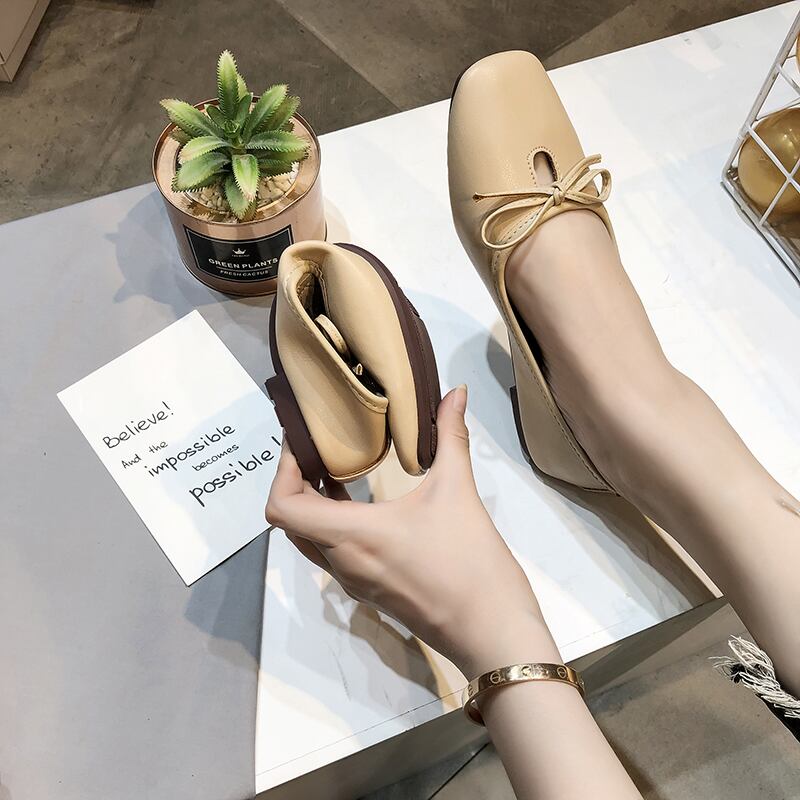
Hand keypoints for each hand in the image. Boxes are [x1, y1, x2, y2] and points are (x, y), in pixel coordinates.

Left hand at [265, 385, 560, 676]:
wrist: (492, 633)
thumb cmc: (470, 561)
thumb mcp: (458, 492)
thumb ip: (451, 437)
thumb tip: (456, 392)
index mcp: (351, 535)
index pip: (282, 508)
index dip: (281, 472)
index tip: (301, 443)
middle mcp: (342, 561)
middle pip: (292, 523)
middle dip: (297, 483)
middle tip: (318, 449)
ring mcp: (355, 582)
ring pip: (313, 540)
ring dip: (316, 506)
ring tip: (339, 468)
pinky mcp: (372, 592)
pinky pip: (336, 554)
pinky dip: (336, 525)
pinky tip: (368, 503)